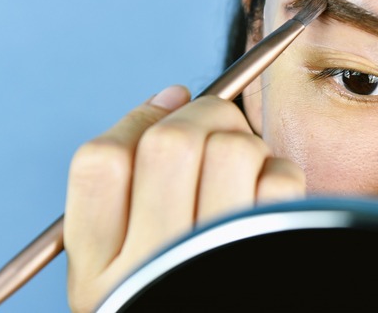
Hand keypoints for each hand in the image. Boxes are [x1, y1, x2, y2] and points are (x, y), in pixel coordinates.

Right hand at [64, 85, 304, 311]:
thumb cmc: (177, 282)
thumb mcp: (128, 261)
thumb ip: (129, 189)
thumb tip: (173, 95)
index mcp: (98, 270)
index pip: (99, 162)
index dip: (139, 118)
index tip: (169, 106)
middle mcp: (149, 268)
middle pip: (170, 143)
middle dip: (204, 113)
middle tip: (218, 124)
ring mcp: (213, 261)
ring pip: (232, 149)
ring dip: (245, 143)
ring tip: (244, 171)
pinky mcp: (269, 250)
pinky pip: (280, 177)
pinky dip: (278, 173)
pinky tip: (266, 199)